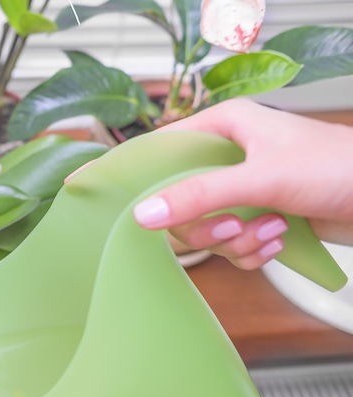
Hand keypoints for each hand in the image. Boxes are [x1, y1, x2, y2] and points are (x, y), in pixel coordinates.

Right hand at [132, 98, 352, 269]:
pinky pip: (228, 245)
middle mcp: (227, 156)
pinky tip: (278, 240)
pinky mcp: (256, 217)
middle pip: (176, 203)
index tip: (89, 189)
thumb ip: (201, 194)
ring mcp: (241, 189)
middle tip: (231, 225)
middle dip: (207, 224)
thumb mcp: (262, 178)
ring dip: (237, 240)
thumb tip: (145, 213)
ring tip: (272, 229)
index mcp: (222, 127)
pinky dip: (251, 251)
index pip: (157, 149)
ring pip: (204, 230)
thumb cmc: (340, 168)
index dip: (128, 173)